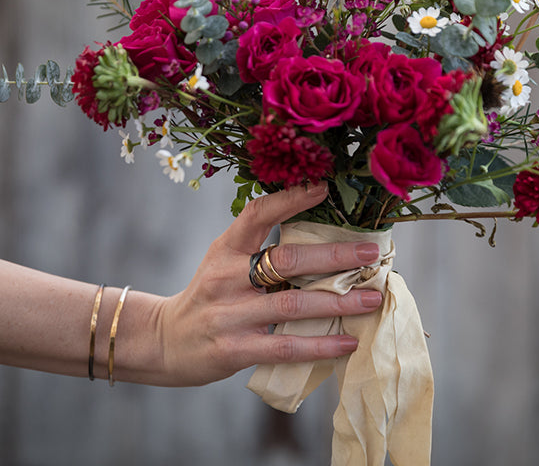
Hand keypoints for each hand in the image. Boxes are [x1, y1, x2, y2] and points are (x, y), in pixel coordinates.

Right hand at [149, 182, 382, 386]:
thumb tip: (324, 238)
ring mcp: (229, 314)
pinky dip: (320, 344)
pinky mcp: (234, 349)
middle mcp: (226, 277)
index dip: (290, 199)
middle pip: (287, 260)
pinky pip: (285, 347)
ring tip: (372, 298)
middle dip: (335, 257)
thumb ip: (261, 249)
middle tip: (371, 254)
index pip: (258, 214)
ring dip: (338, 302)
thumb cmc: (210, 296)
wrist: (166, 341)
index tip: (324, 188)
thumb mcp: (223, 261)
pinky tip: (348, 342)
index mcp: (225, 248)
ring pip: (292, 305)